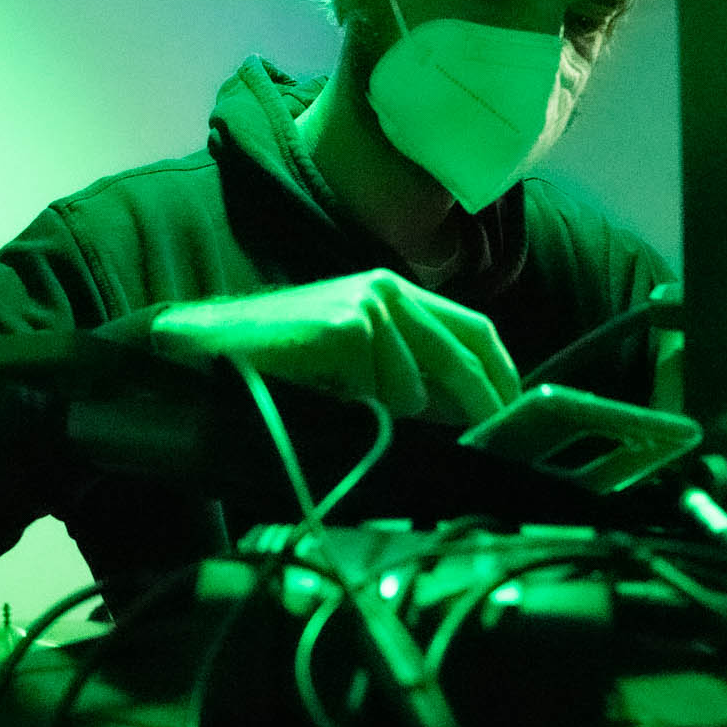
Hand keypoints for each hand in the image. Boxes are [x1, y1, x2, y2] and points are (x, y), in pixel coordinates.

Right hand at [151, 269, 520, 424]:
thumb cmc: (280, 357)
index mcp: (394, 291)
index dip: (501, 372)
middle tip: (492, 437)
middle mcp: (387, 289)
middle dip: (480, 401)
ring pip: (413, 386)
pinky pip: (378, 391)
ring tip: (342, 399)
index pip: (473, 329)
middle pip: (461, 354)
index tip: (514, 410)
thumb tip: (463, 407)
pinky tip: (323, 390)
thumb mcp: (355, 354)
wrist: (212, 345)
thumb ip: (408, 367)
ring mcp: (367, 305)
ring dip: (389, 410)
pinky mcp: (348, 328)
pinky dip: (358, 404)